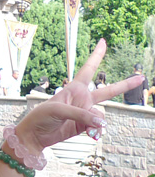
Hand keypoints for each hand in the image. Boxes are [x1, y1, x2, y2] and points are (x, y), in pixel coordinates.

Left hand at [15, 39, 143, 151]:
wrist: (36, 134)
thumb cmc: (42, 116)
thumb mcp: (58, 110)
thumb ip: (81, 114)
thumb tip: (101, 122)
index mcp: (74, 88)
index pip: (88, 69)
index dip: (96, 56)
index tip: (102, 42)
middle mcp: (83, 99)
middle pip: (107, 91)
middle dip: (124, 84)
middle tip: (140, 77)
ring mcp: (86, 113)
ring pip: (101, 115)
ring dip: (96, 122)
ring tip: (85, 128)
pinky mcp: (86, 127)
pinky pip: (99, 127)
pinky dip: (96, 131)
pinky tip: (90, 135)